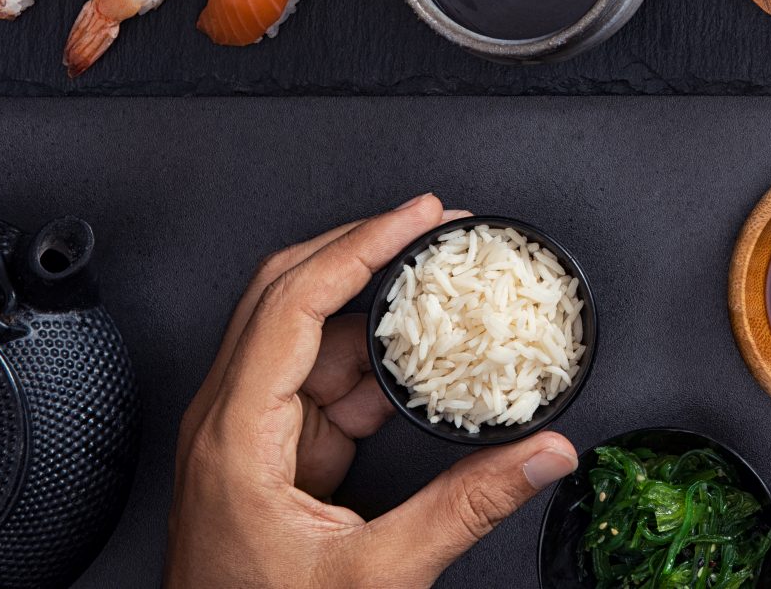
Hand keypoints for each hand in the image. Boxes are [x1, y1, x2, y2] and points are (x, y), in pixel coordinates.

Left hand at [166, 195, 578, 588]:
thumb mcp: (375, 577)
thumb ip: (465, 509)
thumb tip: (540, 455)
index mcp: (235, 436)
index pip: (294, 302)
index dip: (361, 246)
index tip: (419, 218)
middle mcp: (229, 421)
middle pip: (291, 295)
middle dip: (367, 254)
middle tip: (435, 229)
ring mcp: (248, 435)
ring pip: (314, 339)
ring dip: (380, 320)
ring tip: (446, 303)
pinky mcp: (271, 454)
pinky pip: (325, 385)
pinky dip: (377, 372)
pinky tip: (423, 373)